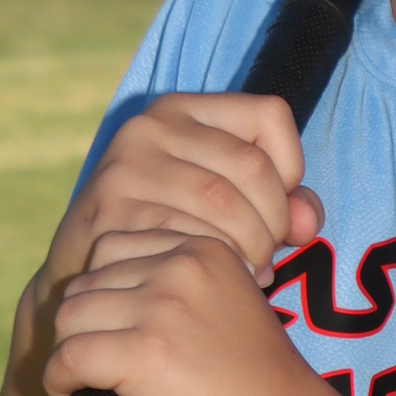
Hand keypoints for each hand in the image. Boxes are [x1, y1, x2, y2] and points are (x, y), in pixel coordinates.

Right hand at [37, 92, 321, 304]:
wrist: (87, 285)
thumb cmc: (169, 239)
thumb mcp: (226, 205)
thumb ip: (282, 205)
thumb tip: (308, 222)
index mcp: (181, 110)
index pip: (270, 115)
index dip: (290, 169)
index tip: (273, 210)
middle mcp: (148, 127)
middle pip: (254, 167)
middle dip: (274, 224)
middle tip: (265, 259)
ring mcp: (125, 168)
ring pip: (227, 206)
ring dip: (251, 251)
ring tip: (245, 274)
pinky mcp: (109, 214)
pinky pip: (189, 239)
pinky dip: (214, 267)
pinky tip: (211, 284)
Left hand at [45, 229, 347, 395]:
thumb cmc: (259, 389)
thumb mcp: (229, 308)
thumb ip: (187, 287)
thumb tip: (110, 288)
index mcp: (205, 248)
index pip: (113, 247)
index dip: (104, 295)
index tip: (117, 334)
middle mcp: (184, 266)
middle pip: (87, 280)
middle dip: (86, 324)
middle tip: (102, 365)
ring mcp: (165, 307)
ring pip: (71, 315)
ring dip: (70, 351)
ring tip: (90, 380)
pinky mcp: (149, 354)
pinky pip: (71, 355)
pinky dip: (61, 379)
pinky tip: (74, 394)